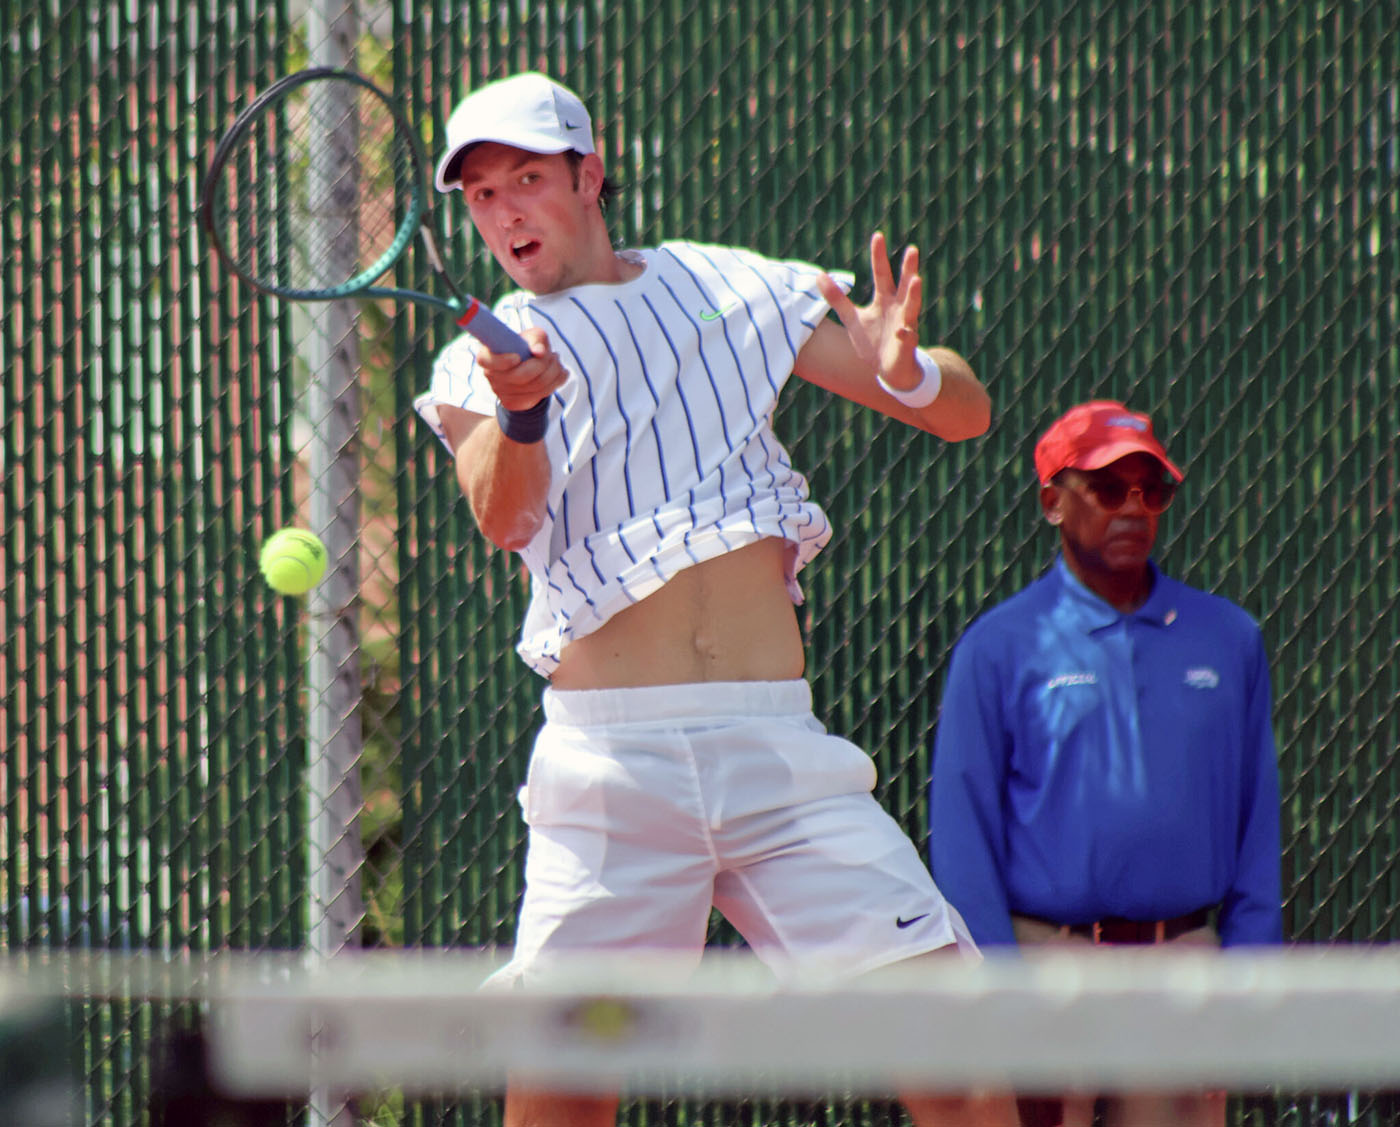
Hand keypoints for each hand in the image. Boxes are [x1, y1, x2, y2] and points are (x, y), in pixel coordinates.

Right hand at [477, 326, 567, 410]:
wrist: (527, 367)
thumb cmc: (526, 347)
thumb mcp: (531, 336)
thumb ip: (536, 338)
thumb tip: (539, 352)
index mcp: (487, 356)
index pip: (486, 360)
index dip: (503, 361)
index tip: (517, 357)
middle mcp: (491, 375)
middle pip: (521, 376)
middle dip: (544, 364)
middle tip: (553, 354)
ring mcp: (501, 392)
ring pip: (535, 386)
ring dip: (554, 371)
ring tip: (557, 361)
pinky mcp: (514, 403)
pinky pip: (541, 395)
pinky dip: (557, 382)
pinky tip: (560, 373)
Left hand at [817, 232, 922, 391]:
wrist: (888, 371)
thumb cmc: (872, 342)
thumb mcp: (851, 318)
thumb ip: (837, 298)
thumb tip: (819, 275)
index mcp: (884, 300)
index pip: (881, 273)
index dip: (878, 256)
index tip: (878, 235)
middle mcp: (898, 309)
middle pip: (902, 285)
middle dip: (908, 268)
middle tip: (911, 249)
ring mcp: (905, 326)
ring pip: (911, 307)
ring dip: (913, 295)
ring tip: (916, 280)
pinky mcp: (906, 345)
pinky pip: (908, 338)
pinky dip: (906, 335)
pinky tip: (903, 331)